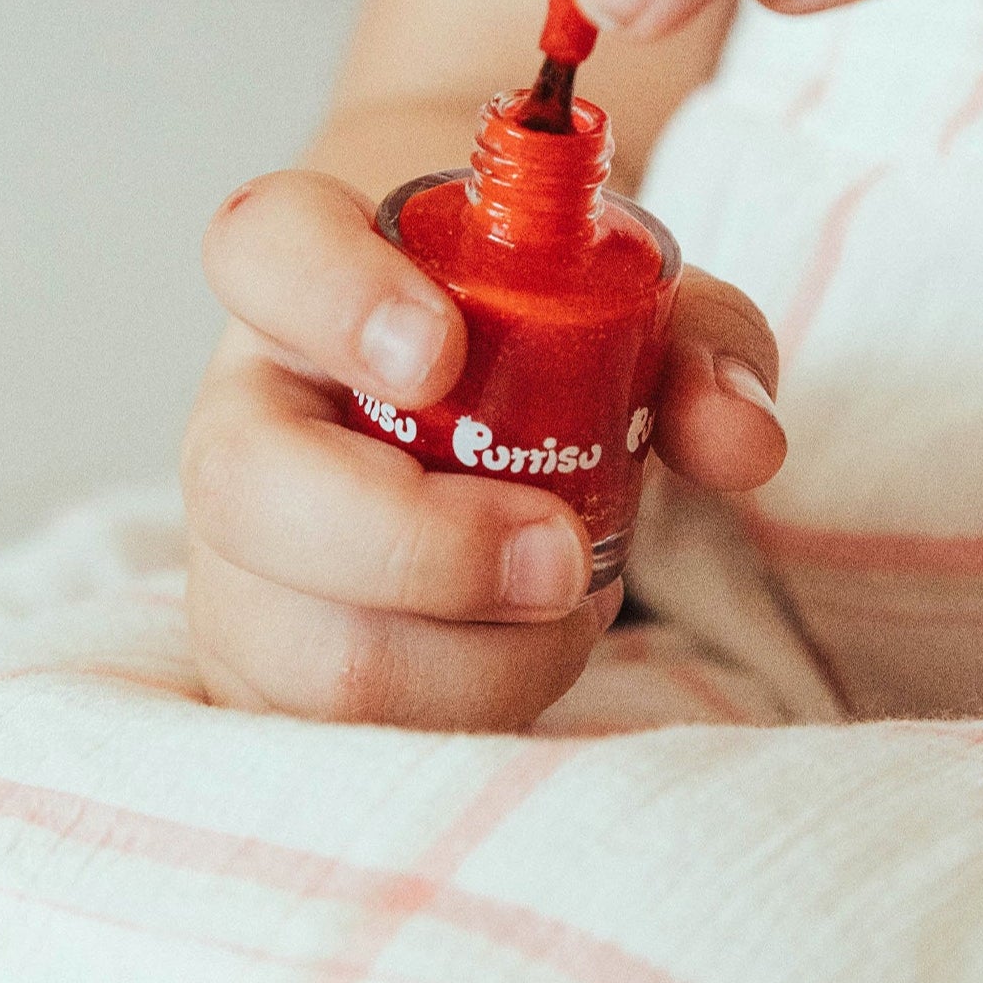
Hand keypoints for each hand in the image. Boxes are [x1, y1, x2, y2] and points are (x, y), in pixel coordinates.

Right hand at [183, 169, 783, 729]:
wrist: (483, 421)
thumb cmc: (541, 343)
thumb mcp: (635, 311)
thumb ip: (699, 344)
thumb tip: (744, 438)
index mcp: (311, 274)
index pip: (265, 245)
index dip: (335, 298)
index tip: (441, 352)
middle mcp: (249, 407)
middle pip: (250, 484)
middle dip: (426, 543)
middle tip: (563, 548)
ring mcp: (238, 556)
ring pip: (306, 644)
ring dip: (474, 655)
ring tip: (568, 596)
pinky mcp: (268, 669)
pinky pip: (341, 736)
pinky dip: (470, 709)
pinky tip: (528, 648)